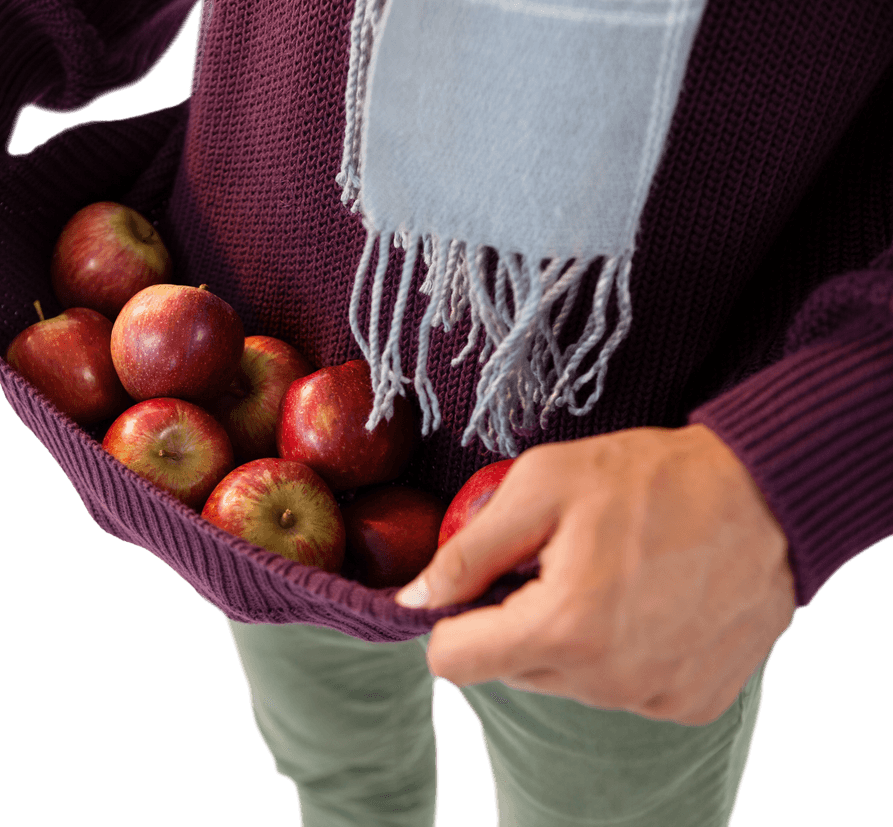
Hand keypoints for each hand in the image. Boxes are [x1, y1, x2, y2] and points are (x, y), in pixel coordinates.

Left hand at [396, 424, 797, 725]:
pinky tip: (648, 604)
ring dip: (569, 638)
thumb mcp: (542, 486)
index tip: (476, 586)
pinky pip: (620, 689)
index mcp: (564, 627)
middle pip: (510, 669)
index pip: (454, 664)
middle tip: (557, 564)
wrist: (766, 496)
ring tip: (609, 578)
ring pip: (563, 681)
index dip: (450, 621)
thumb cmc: (651, 479)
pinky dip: (619, 653)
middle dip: (515, 620)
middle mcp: (607, 680)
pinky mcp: (690, 703)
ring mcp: (652, 697)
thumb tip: (414, 599)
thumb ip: (468, 551)